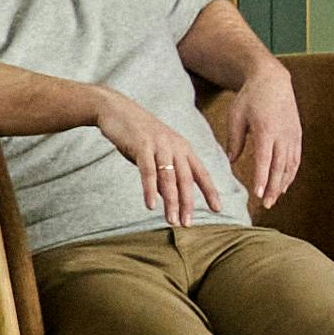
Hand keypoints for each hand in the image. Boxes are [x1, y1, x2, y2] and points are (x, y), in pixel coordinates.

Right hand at [97, 98, 225, 229]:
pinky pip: (148, 171)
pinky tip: (151, 205)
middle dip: (188, 204)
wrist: (116, 110)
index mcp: (183, 148)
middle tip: (187, 224)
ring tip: (172, 221)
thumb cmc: (137, 136)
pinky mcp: (142, 145)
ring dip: (171, 202)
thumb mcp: (155, 155)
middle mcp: (175, 146)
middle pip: (186, 179)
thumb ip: (164, 175)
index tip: (218, 209)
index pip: (201, 173)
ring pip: (169, 178)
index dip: (210, 191)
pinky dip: (150, 189)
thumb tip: (169, 199)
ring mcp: (159, 145)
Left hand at [222, 60, 304, 205]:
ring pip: (290, 165)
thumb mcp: (236, 115)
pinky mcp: (297, 135)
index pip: (264, 159)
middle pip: (279, 167)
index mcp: (266, 130)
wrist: (273, 80)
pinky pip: (296, 159)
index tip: (257, 194)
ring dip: (282, 184)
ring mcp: (292, 135)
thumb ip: (235, 140)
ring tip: (274, 199)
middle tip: (265, 205)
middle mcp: (283, 135)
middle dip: (272, 187)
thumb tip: (232, 162)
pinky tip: (284, 185)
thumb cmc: (251, 97)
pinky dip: (291, 174)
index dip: (261, 178)